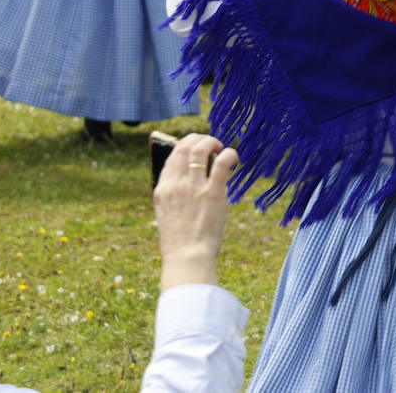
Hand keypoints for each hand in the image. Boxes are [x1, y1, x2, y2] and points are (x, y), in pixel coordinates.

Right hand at [153, 133, 238, 291]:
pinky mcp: (213, 192)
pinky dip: (229, 153)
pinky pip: (222, 162)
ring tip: (221, 148)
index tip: (197, 146)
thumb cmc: (180, 239)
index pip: (172, 156)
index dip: (186, 144)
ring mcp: (194, 187)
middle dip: (199, 138)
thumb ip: (176, 193)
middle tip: (212, 144)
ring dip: (213, 142)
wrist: (188, 257)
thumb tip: (192, 174)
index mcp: (162, 189)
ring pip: (201, 148)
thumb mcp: (168, 212)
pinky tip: (234, 159)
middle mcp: (176, 184)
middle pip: (185, 146)